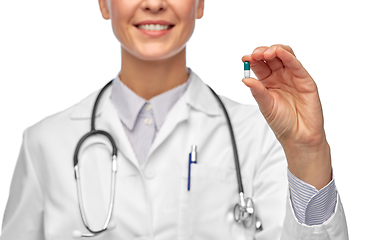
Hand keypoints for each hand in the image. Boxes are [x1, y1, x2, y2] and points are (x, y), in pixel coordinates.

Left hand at [242, 45, 331, 189]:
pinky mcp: (305, 80)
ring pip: (284, 56)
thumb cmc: (282, 122)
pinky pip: (296, 65)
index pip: (259, 65)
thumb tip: (245, 79)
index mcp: (268, 82)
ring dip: (275, 50)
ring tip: (265, 53)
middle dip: (261, 52)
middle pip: (271, 57)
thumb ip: (257, 91)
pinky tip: (280, 53)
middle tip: (254, 55)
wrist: (299, 136)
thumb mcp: (265, 106)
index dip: (252, 60)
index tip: (244, 59)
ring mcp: (292, 77)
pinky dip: (288, 57)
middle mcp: (280, 76)